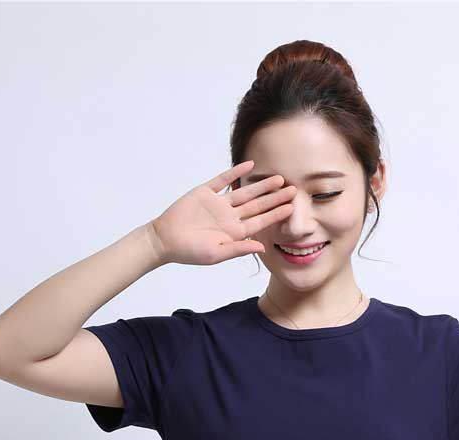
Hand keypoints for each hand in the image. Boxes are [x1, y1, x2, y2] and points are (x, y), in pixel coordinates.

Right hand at [147, 160, 296, 265]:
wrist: (164, 240)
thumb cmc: (189, 252)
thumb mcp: (217, 254)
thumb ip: (239, 249)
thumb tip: (262, 247)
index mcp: (234, 232)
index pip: (260, 221)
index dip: (276, 214)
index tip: (292, 208)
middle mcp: (229, 217)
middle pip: (257, 205)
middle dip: (275, 198)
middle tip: (294, 190)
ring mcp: (218, 204)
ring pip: (244, 192)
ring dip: (261, 185)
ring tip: (278, 178)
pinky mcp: (204, 192)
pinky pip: (222, 180)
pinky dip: (235, 172)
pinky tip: (249, 165)